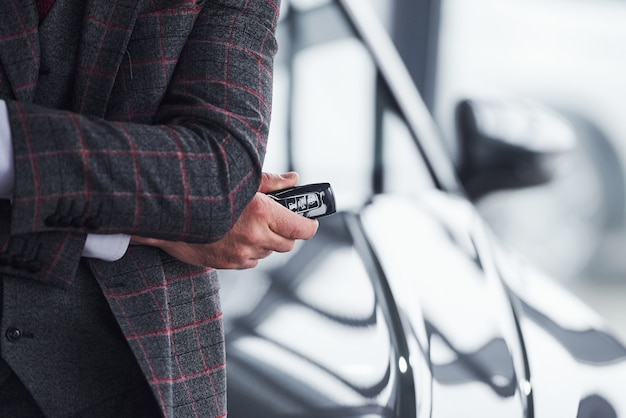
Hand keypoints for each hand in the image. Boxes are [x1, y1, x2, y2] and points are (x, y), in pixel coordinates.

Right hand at [131, 172, 318, 268]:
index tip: (311, 220)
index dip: (310, 225)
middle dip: (288, 232)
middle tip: (280, 219)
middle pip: (289, 244)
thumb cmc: (205, 190)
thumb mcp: (241, 180)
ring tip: (252, 224)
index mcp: (262, 212)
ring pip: (270, 252)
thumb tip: (294, 179)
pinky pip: (252, 261)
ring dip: (268, 241)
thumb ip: (272, 182)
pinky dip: (251, 250)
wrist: (169, 213)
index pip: (302, 229)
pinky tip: (237, 235)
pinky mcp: (230, 264)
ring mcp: (242, 253)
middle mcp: (256, 236)